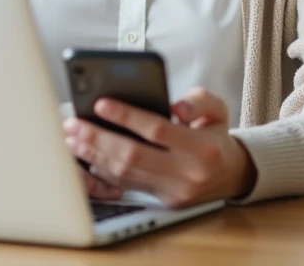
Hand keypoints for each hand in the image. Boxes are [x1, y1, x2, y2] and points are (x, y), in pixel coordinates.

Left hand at [63, 87, 256, 207]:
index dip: (126, 116)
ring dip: (94, 155)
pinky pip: (127, 185)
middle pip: (133, 155)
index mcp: (202, 148)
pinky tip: (87, 155)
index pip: (157, 130)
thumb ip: (198, 101)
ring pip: (125, 173)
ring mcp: (173, 192)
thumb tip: (174, 105)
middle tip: (74, 123)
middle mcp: (187, 173)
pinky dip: (103, 169)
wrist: (230, 175)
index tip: (100, 103)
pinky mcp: (162, 201)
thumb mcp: (218, 109)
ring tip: (73, 137)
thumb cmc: (215, 135)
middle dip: (98, 138)